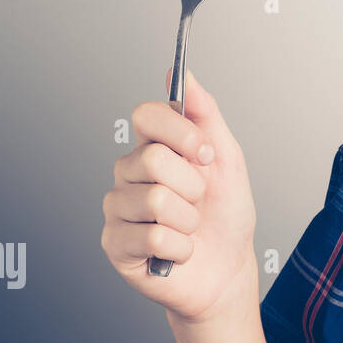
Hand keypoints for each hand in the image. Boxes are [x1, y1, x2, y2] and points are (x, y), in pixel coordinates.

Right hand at [101, 67, 258, 323]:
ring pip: (155, 200)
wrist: (228, 269)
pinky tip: (178, 250)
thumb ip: (205, 115)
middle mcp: (129, 174)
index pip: (146, 116)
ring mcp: (117, 208)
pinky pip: (153, 236)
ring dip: (189, 219)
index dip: (181, 133)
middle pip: (153, 159)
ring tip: (189, 227)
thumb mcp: (227, 160)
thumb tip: (183, 74)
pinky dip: (180, 247)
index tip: (205, 154)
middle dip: (192, 184)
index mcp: (154, 148)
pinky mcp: (114, 243)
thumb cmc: (226, 215)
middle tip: (199, 201)